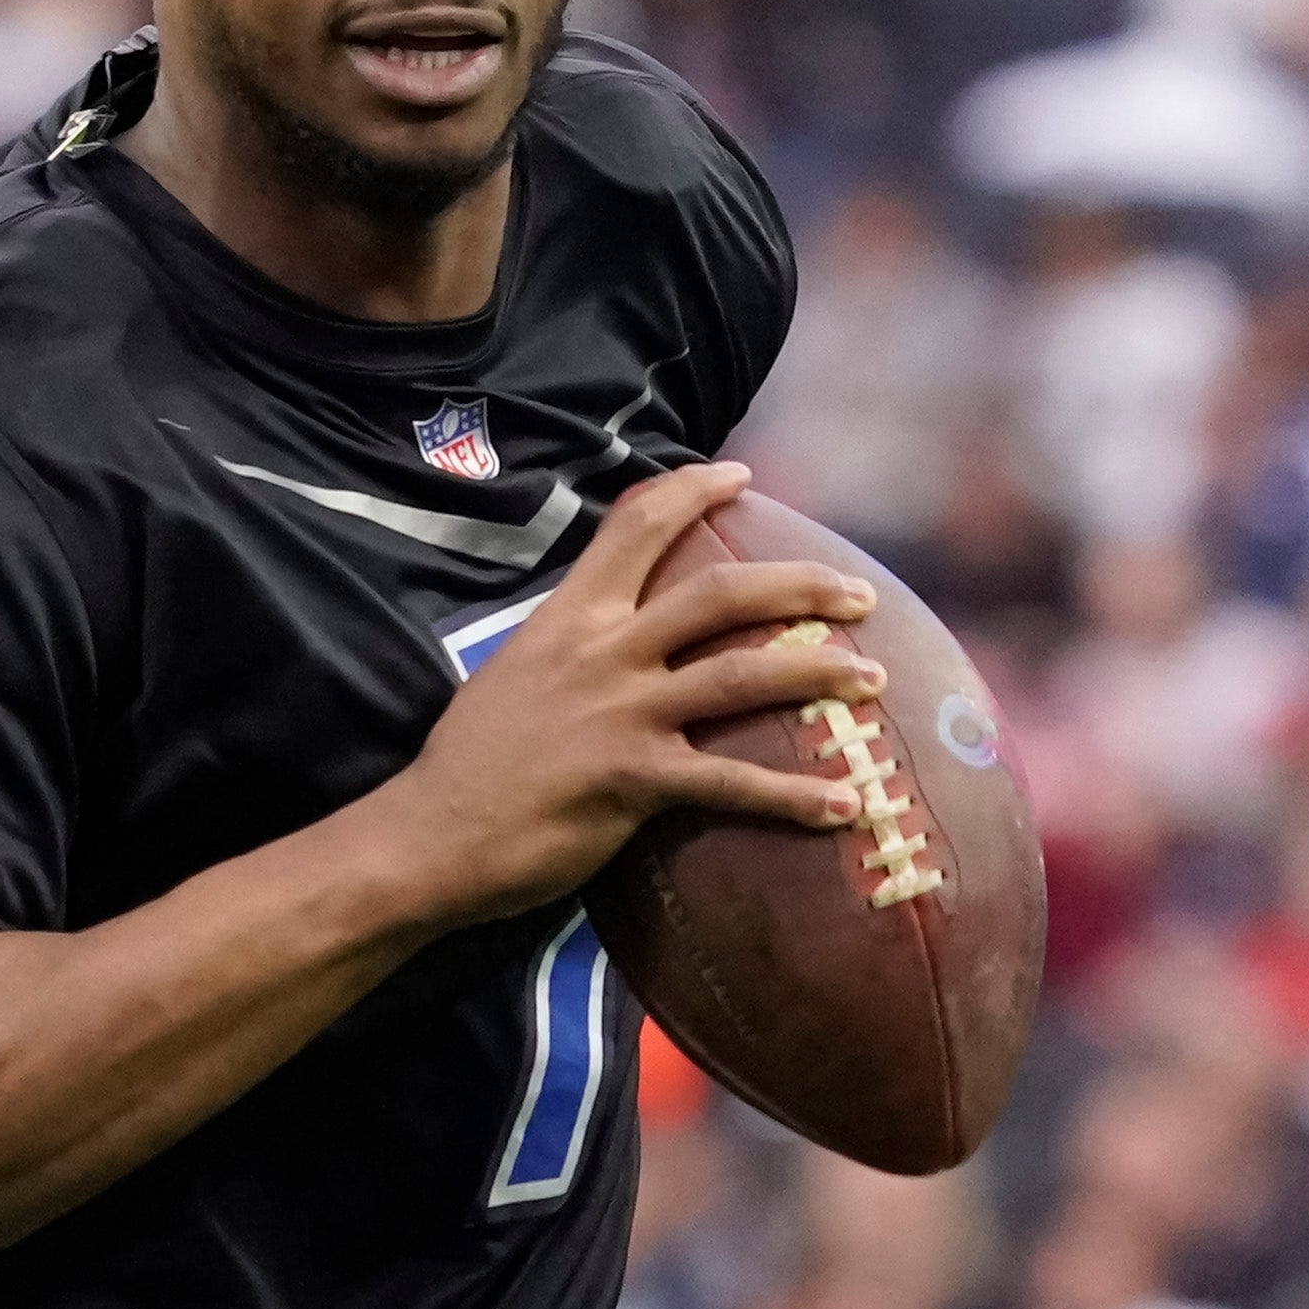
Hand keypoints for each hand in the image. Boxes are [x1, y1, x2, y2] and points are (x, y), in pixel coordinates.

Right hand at [363, 462, 883, 923]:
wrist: (430, 834)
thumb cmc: (471, 765)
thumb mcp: (515, 673)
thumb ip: (571, 646)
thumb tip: (610, 633)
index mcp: (570, 618)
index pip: (636, 527)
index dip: (693, 491)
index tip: (740, 474)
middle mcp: (603, 653)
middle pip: (720, 594)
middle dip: (800, 585)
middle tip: (859, 593)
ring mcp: (621, 715)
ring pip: (743, 675)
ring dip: (820, 672)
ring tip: (878, 677)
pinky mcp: (634, 782)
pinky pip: (734, 782)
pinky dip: (796, 796)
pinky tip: (846, 804)